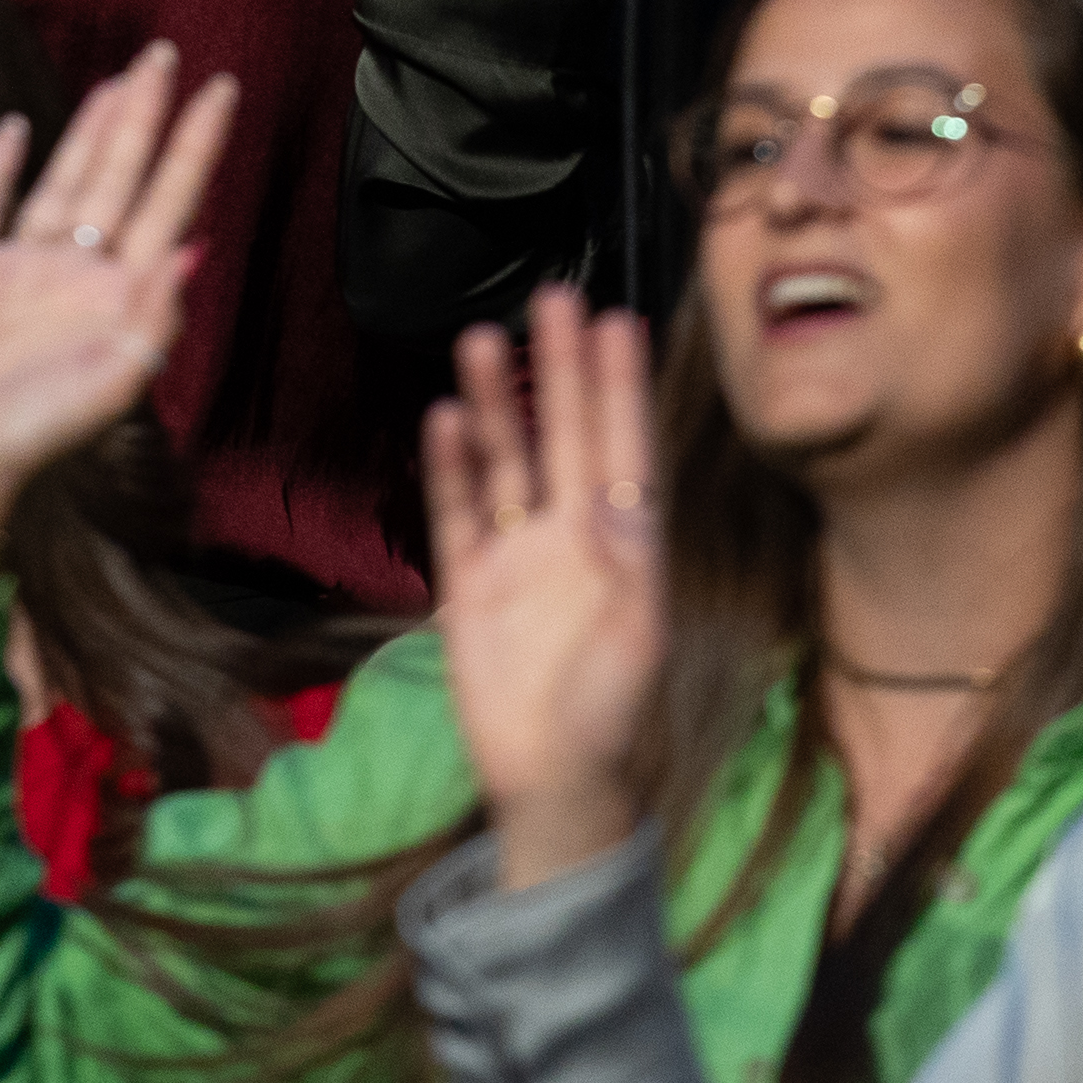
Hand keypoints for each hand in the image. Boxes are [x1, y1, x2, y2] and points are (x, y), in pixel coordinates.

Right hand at [0, 41, 232, 568]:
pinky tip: (16, 129)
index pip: (169, 199)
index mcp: (120, 291)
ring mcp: (22, 264)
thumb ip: (156, 317)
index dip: (195, 145)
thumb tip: (197, 248)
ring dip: (92, 129)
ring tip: (119, 81)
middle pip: (121, 173)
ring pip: (67, 177)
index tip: (223, 91)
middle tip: (167, 54)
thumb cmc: (41, 430)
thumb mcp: (117, 381)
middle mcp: (77, 267)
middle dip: (147, 115)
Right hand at [429, 281, 667, 887]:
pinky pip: (457, 514)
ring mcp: (517, 556)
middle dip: (559, 368)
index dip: (619, 385)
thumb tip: (618, 495)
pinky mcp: (469, 586)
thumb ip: (629, 569)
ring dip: (496, 402)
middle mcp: (571, 536)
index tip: (619, 319)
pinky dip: (451, 467)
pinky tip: (444, 418)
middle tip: (554, 296)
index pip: (621, 445)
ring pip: (506, 461)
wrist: (552, 785)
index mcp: (624, 545)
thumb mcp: (638, 642)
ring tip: (483, 338)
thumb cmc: (612, 719)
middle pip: (562, 433)